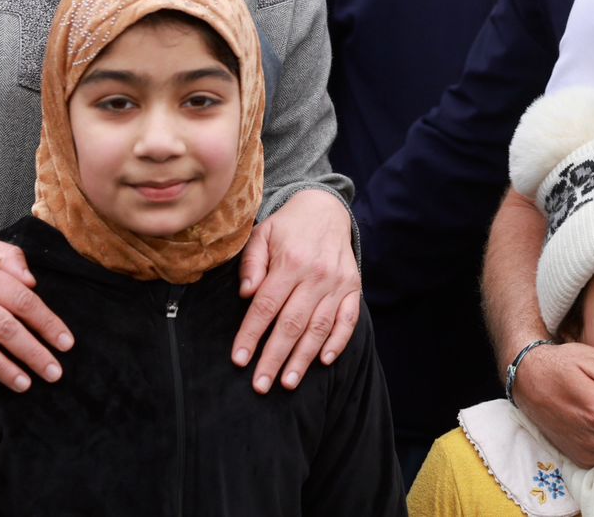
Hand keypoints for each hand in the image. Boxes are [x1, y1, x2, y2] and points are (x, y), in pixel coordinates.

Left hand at [231, 189, 359, 392]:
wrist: (325, 207)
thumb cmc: (287, 226)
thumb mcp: (262, 234)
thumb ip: (252, 264)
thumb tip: (246, 294)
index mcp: (291, 261)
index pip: (266, 306)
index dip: (251, 335)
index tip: (240, 360)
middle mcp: (316, 274)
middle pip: (292, 323)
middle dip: (274, 357)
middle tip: (261, 385)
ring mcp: (338, 282)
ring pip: (319, 327)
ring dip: (303, 358)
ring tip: (288, 382)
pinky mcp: (354, 287)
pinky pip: (348, 320)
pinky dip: (338, 342)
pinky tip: (324, 361)